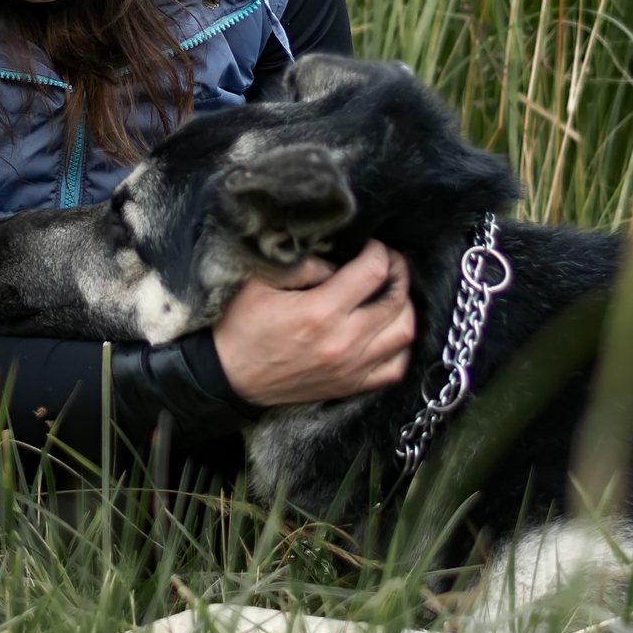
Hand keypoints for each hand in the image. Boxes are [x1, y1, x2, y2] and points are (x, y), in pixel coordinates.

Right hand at [211, 239, 413, 407]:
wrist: (228, 376)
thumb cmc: (241, 326)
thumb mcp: (262, 281)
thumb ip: (306, 265)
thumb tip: (340, 260)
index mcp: (320, 311)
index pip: (374, 271)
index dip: (379, 251)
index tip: (371, 246)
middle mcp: (343, 342)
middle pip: (397, 300)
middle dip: (398, 272)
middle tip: (388, 262)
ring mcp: (350, 368)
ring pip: (404, 334)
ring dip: (404, 308)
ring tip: (391, 293)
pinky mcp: (350, 386)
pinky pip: (396, 368)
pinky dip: (401, 347)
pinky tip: (388, 330)